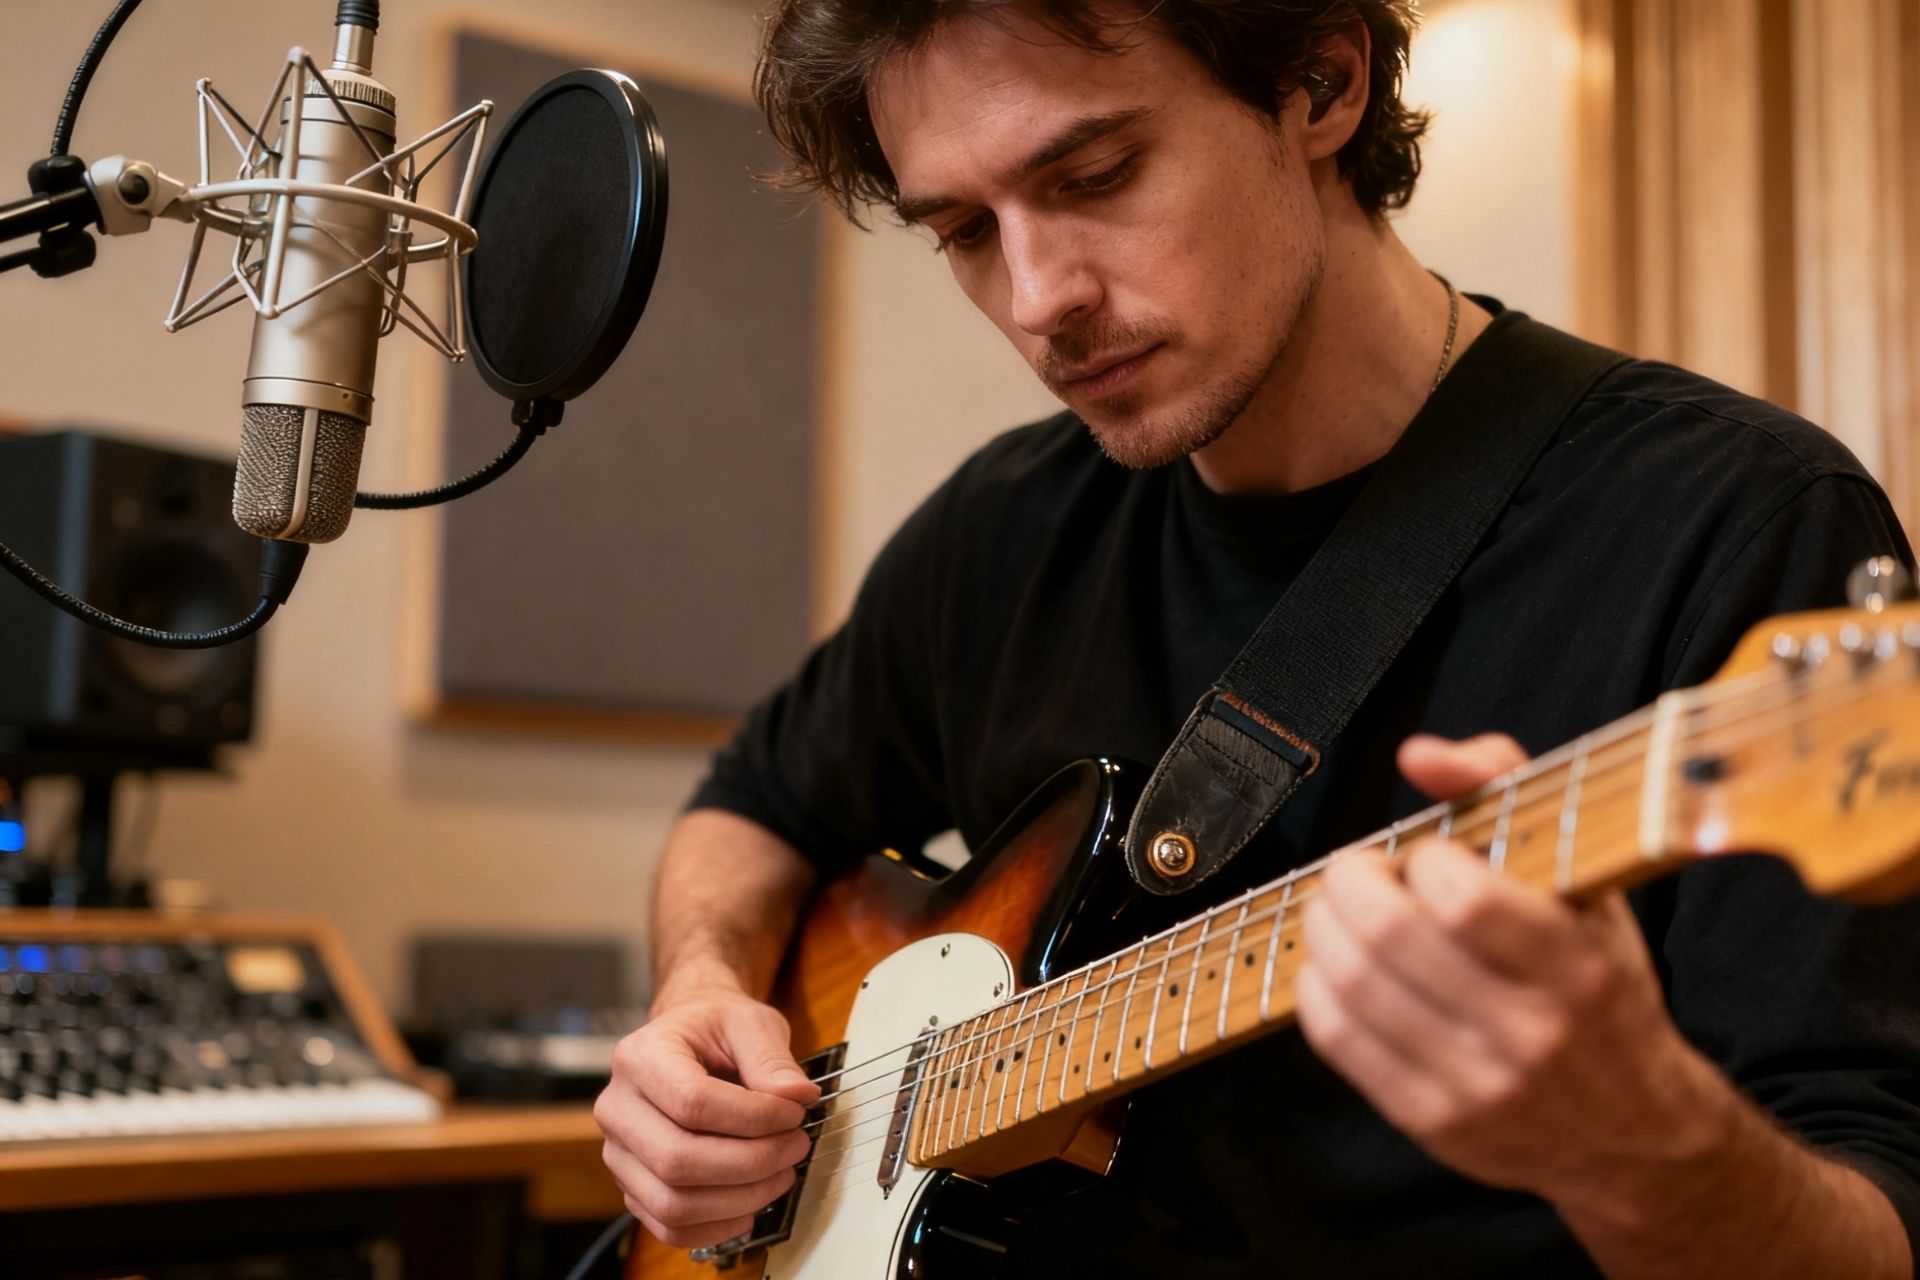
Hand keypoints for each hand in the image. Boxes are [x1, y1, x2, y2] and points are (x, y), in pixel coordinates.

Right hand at [595, 980, 818, 1247]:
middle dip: (752, 1163)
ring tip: (782, 1175)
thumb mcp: (749, 1023)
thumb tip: (797, 1098)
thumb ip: (772, 1059)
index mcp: (640, 1057)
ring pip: (673, 1202)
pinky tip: (752, 1206)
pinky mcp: (632, 1186)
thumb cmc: (714, 1030)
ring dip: (740, 1199)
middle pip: (678, 1160)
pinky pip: (669, 1226)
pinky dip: (717, 1228)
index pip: (692, 1102)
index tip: (795, 1114)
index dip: (753, 1118)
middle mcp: (617, 1108)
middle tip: (796, 1147)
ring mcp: (618, 1153)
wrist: (687, 1041)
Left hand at [1293, 733, 1731, 1211]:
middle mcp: (1533, 1033)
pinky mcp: (1435, 1123)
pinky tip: (1335, 965)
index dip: (1422, 860)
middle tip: (1359, 871)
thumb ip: (1505, 792)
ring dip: (1324, 928)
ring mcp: (1479, 1086)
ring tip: (1341, 911)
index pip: (1466, 899)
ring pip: (1352, 985)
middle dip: (1350, 883)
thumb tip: (1419, 755)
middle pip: (1390, 937)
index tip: (1427, 856)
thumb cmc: (1600, 987)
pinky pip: (1338, 1039)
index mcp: (1579, 967)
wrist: (1635, 1132)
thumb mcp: (1584, 884)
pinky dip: (1317, 986)